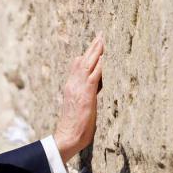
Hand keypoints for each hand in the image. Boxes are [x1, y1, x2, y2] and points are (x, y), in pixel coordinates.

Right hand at [54, 35, 103, 162]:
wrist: (67, 136)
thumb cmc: (74, 127)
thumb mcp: (79, 106)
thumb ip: (86, 94)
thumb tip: (94, 87)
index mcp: (71, 87)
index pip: (78, 66)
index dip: (87, 55)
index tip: (94, 45)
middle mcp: (73, 85)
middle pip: (82, 61)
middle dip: (92, 48)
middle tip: (100, 35)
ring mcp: (79, 89)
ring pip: (87, 64)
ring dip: (95, 51)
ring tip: (102, 39)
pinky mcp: (86, 95)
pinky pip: (93, 76)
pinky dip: (99, 65)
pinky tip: (104, 57)